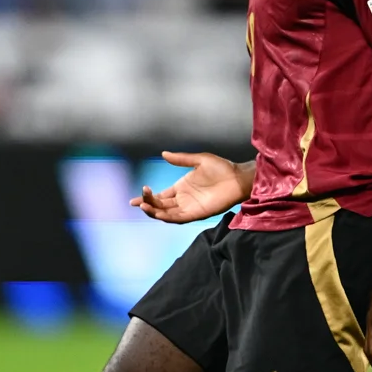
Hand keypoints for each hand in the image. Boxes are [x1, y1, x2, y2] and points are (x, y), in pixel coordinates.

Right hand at [132, 151, 248, 223]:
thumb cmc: (222, 168)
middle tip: (138, 200)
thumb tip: (164, 154)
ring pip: (167, 214)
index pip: (160, 196)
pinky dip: (167, 217)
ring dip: (154, 212)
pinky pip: (179, 218)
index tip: (134, 199)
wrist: (237, 178)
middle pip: (160, 206)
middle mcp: (182, 199)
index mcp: (181, 188)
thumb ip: (181, 159)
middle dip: (147, 204)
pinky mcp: (197, 214)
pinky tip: (158, 213)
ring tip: (144, 206)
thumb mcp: (198, 160)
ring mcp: (189, 208)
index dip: (147, 198)